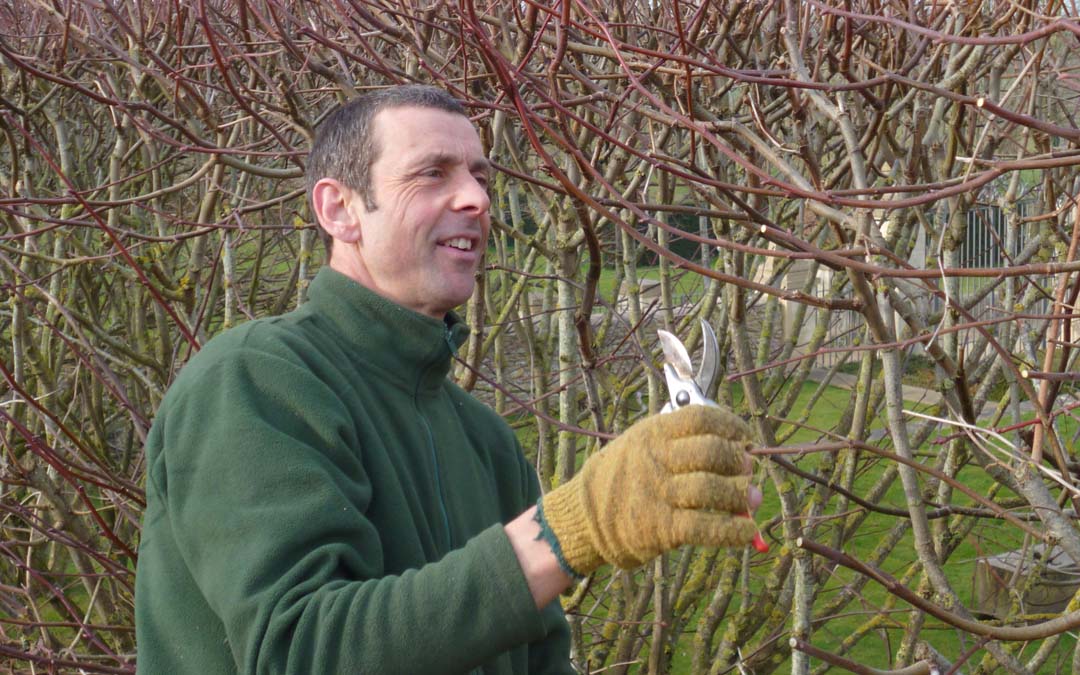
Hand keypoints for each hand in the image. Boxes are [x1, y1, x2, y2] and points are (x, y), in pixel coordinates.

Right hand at [535, 405, 760, 576]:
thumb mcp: (643, 445)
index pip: (700, 418)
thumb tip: (738, 454)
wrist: (584, 515)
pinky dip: (732, 530)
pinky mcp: (659, 527)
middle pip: (710, 451)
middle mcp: (655, 459)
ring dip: (741, 494)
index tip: (744, 436)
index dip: (730, 425)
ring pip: (710, 488)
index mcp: (652, 433)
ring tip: (751, 498)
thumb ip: (682, 444)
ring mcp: (657, 493)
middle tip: (747, 468)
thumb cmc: (624, 478)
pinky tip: (745, 531)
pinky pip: (704, 526)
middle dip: (738, 460)